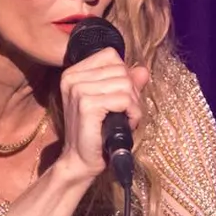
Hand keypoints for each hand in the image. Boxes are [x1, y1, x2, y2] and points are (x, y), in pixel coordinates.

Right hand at [58, 47, 149, 180]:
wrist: (81, 160)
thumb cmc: (96, 132)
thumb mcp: (112, 102)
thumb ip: (126, 83)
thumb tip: (142, 70)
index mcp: (73, 73)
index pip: (111, 56)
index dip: (124, 75)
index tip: (120, 97)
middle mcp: (72, 77)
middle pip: (121, 69)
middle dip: (131, 92)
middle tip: (125, 112)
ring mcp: (78, 90)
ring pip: (125, 84)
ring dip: (133, 104)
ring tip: (124, 119)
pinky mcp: (87, 105)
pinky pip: (124, 99)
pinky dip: (133, 113)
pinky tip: (126, 124)